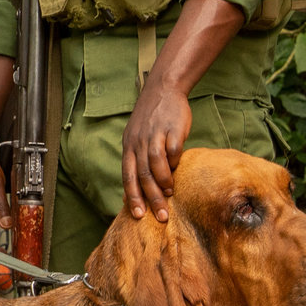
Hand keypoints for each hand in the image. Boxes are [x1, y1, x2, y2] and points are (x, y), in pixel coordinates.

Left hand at [122, 80, 194, 221]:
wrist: (163, 89)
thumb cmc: (151, 120)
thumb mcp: (136, 138)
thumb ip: (136, 161)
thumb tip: (134, 190)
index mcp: (128, 146)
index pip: (128, 176)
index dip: (132, 197)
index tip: (138, 215)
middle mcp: (138, 142)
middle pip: (143, 175)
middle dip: (152, 199)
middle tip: (162, 216)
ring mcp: (155, 135)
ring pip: (156, 165)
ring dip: (163, 183)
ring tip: (170, 194)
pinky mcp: (172, 129)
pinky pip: (173, 151)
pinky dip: (175, 163)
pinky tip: (178, 169)